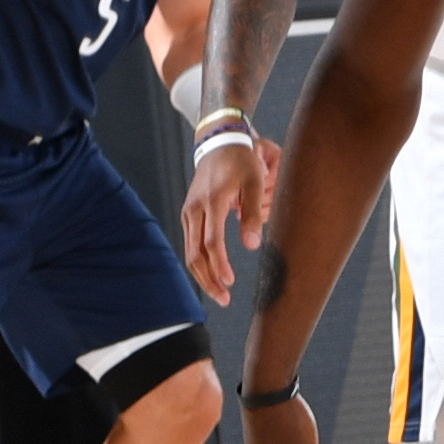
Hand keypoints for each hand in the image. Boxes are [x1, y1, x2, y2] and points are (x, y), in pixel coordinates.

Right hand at [176, 131, 276, 302]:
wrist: (219, 144)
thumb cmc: (241, 162)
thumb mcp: (254, 182)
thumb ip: (253, 213)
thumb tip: (252, 245)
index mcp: (211, 203)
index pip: (211, 242)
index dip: (220, 265)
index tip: (230, 282)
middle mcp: (194, 210)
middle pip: (195, 254)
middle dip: (208, 279)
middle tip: (224, 298)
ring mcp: (188, 213)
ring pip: (190, 252)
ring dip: (202, 274)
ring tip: (219, 292)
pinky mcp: (189, 215)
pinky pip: (190, 244)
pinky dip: (199, 262)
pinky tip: (211, 274)